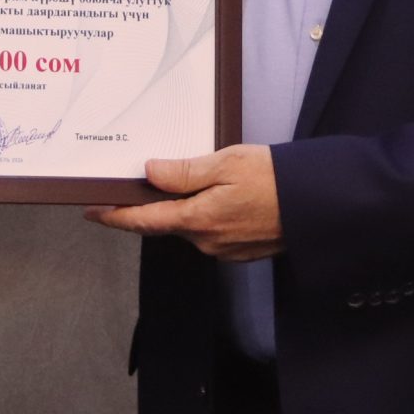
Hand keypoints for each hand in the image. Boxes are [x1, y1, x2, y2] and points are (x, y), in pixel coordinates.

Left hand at [87, 145, 281, 260]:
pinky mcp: (240, 250)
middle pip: (167, 223)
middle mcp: (207, 241)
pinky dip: (206, 214)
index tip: (92, 211)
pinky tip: (220, 195)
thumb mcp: (227, 163)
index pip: (144, 221)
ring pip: (190, 226)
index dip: (115, 216)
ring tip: (195, 179)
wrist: (320, 205)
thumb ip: (185, 172)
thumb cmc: (277, 178)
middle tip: (143, 181)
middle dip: (154, 204)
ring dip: (185, 207)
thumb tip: (150, 173)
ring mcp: (224, 249)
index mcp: (198, 220)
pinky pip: (211, 231)